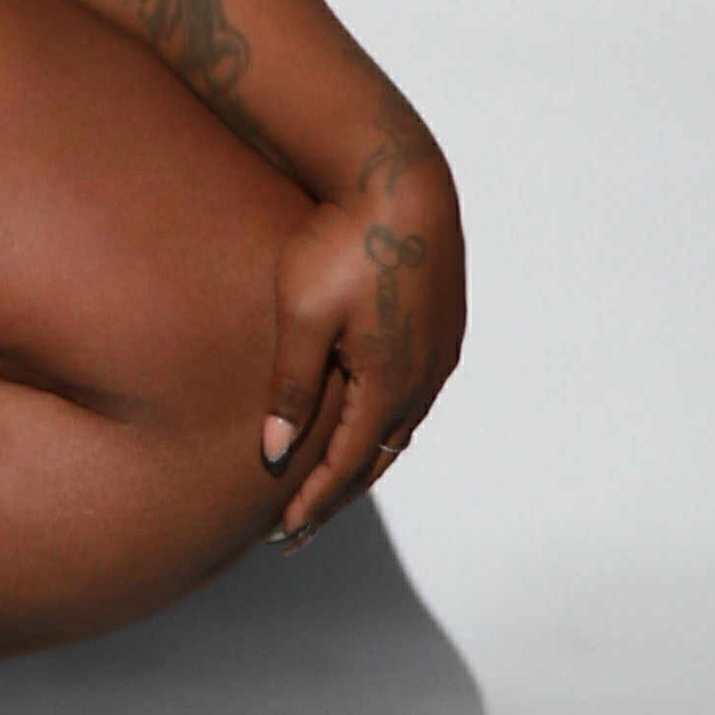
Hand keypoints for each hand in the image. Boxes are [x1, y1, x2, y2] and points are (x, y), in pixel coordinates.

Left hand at [262, 179, 463, 544]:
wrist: (399, 182)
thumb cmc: (341, 242)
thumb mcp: (301, 315)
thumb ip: (289, 388)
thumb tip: (271, 455)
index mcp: (389, 384)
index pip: (345, 467)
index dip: (313, 503)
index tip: (282, 533)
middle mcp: (423, 379)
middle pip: (376, 458)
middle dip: (336, 494)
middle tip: (298, 526)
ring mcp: (439, 354)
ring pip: (399, 429)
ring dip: (362, 459)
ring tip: (328, 483)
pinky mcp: (443, 329)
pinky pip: (413, 397)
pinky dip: (384, 423)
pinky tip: (365, 422)